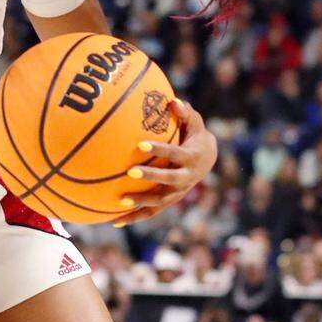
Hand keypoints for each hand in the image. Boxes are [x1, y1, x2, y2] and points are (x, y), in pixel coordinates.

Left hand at [113, 98, 217, 226]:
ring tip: (118, 203)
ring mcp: (177, 193)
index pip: (174, 154)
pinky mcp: (168, 202)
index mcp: (190, 158)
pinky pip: (150, 212)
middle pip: (167, 180)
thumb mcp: (194, 122)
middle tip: (130, 172)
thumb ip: (184, 112)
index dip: (159, 150)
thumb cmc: (194, 134)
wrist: (208, 159)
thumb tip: (173, 100)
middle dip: (150, 177)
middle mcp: (185, 178)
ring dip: (140, 204)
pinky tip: (113, 221)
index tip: (141, 144)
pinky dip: (133, 217)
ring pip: (158, 202)